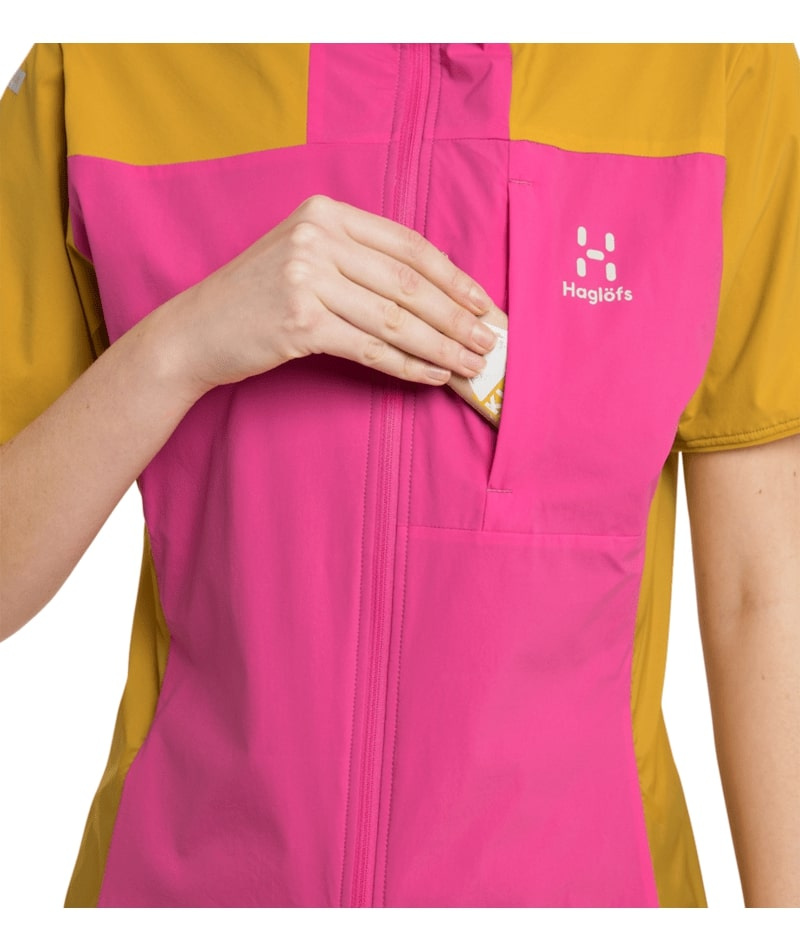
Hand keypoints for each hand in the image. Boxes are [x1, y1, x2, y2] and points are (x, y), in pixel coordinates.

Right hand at [165, 194, 498, 399]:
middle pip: (409, 283)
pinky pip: (370, 347)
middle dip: (458, 317)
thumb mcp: (304, 257)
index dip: (454, 277)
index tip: (484, 303)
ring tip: (470, 364)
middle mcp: (317, 236)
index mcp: (326, 212)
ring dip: (441, 346)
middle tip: (490, 341)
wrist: (195, 331)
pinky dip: (407, 365)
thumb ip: (358, 259)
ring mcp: (305, 277)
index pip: (408, 246)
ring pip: (395, 318)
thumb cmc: (257, 299)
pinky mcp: (299, 322)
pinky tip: (433, 376)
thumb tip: (435, 293)